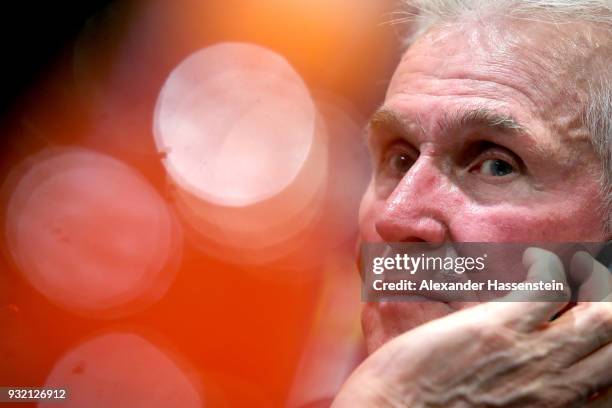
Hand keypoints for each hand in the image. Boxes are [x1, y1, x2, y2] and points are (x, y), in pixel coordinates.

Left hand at [333, 248, 611, 406]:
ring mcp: (531, 357)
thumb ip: (528, 393)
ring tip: (576, 270)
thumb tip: (537, 362)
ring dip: (594, 285)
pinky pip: (548, 287)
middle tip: (593, 290)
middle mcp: (557, 389)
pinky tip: (535, 260)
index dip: (609, 345)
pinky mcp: (498, 327)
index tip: (596, 320)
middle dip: (609, 309)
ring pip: (600, 315)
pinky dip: (549, 267)